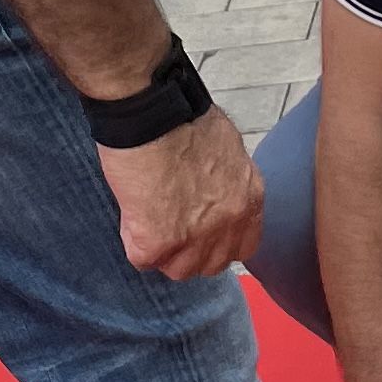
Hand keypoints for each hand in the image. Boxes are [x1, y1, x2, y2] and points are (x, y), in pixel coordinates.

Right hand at [100, 105, 262, 280]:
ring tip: (148, 218)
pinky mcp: (158, 242)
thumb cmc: (183, 116)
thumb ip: (228, 181)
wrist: (153, 112)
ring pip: (179, 270)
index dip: (219, 243)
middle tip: (170, 227)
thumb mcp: (227, 149)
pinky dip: (133, 240)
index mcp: (249, 198)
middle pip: (212, 264)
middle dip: (191, 252)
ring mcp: (195, 237)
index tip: (202, 234)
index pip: (244, 246)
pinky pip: (143, 260)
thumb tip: (214, 191)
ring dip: (162, 252)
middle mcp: (229, 223)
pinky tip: (133, 212)